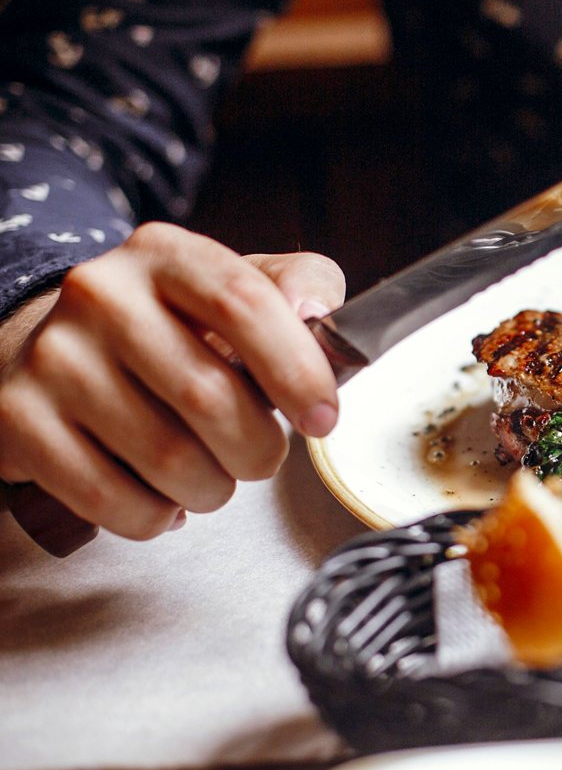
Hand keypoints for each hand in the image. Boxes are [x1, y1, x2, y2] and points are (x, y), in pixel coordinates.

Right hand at [0, 223, 344, 539]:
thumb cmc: (168, 327)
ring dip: (212, 488)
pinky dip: (156, 515)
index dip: (298, 370)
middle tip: (261, 456)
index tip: (324, 417)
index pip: (245, 303)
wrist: (54, 347)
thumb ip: (299, 284)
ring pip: (168, 458)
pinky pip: (113, 499)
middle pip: (210, 395)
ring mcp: (54, 358)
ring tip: (212, 476)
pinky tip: (163, 498)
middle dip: (259, 449)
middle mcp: (100, 296)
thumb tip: (318, 310)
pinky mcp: (20, 421)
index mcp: (164, 254)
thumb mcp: (236, 284)